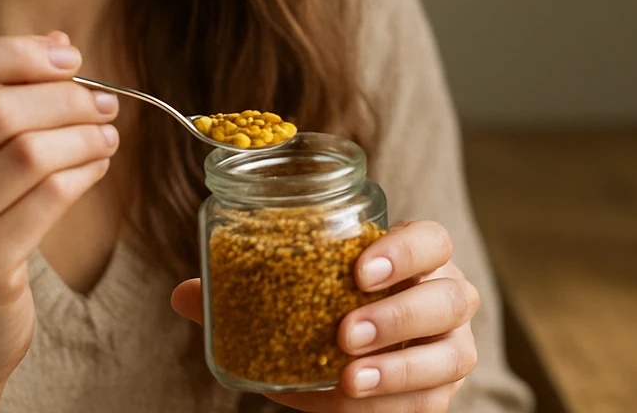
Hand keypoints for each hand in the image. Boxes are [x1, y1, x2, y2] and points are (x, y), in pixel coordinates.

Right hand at [0, 32, 119, 390]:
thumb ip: (2, 101)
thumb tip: (59, 44)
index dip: (15, 52)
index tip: (67, 56)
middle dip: (63, 98)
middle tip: (105, 103)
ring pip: (27, 153)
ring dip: (83, 135)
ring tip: (107, 135)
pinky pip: (49, 199)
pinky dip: (85, 172)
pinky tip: (98, 166)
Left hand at [172, 219, 479, 411]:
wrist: (357, 365)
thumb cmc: (332, 310)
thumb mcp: (297, 298)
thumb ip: (249, 294)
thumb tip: (185, 294)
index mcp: (417, 258)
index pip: (432, 240)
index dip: (405, 252)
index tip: (359, 270)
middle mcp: (445, 297)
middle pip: (449, 298)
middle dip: (398, 315)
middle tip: (345, 332)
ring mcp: (450, 348)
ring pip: (451, 356)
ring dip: (399, 368)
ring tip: (349, 377)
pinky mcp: (441, 394)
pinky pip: (427, 404)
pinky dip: (388, 404)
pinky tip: (348, 400)